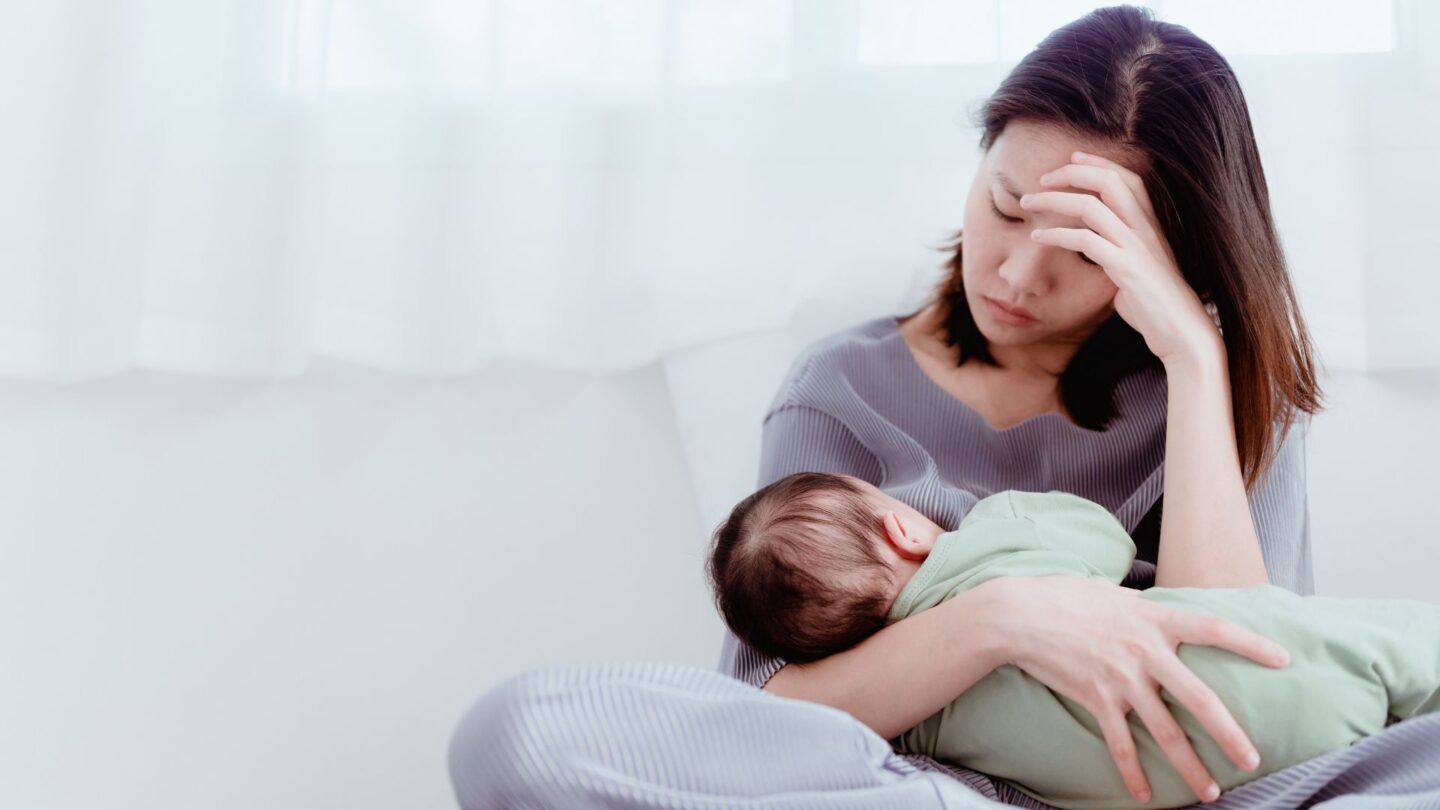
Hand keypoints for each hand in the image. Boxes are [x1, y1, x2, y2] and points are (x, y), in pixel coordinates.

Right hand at [985, 575, 1290, 803]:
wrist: (1019, 615)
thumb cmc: (1064, 596)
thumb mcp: (1113, 594)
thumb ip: (1143, 609)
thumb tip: (1159, 616)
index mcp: (1154, 619)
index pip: (1215, 629)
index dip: (1251, 644)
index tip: (1283, 660)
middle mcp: (1145, 652)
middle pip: (1200, 700)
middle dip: (1230, 735)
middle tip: (1252, 761)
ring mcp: (1121, 679)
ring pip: (1165, 731)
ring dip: (1189, 765)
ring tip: (1210, 792)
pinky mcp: (1096, 698)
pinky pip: (1120, 743)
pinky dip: (1132, 771)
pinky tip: (1144, 793)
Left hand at [1020, 151, 1220, 364]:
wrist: (1182, 333)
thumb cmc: (1155, 304)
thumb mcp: (1136, 268)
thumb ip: (1116, 251)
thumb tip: (1093, 248)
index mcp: (1151, 224)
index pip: (1127, 178)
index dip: (1099, 163)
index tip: (1071, 158)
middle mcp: (1146, 228)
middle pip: (1109, 181)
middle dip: (1072, 173)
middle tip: (1042, 178)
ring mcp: (1137, 247)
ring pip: (1092, 206)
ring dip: (1053, 200)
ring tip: (1028, 202)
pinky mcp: (1127, 269)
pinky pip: (1086, 241)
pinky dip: (1056, 234)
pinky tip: (1037, 236)